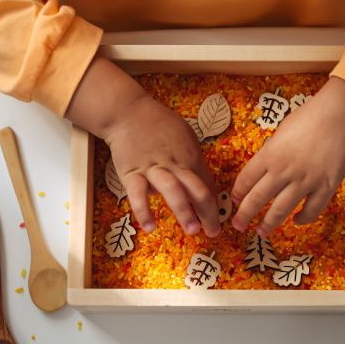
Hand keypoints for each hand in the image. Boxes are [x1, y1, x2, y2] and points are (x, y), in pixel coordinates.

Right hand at [66, 56, 220, 236]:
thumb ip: (193, 160)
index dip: (214, 203)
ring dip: (184, 210)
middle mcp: (175, 163)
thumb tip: (202, 183)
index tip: (216, 221)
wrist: (128, 112)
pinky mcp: (131, 172)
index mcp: (189, 156)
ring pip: (173, 190)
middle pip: (197, 188)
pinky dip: (144, 210)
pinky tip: (149, 227)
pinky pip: (138, 194)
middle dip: (208, 212)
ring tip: (192, 230)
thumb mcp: (185, 136)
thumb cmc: (159, 125)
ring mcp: (153, 168)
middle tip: (213, 231)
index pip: (207, 183)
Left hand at [231, 76, 344, 235]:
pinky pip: (311, 210)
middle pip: (258, 199)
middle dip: (245, 215)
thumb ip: (272, 151)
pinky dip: (302, 219)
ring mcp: (305, 181)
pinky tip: (296, 221)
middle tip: (238, 224)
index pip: (246, 179)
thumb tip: (266, 166)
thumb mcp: (282, 130)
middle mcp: (284, 171)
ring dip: (269, 223)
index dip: (238, 193)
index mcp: (270, 154)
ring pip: (281, 210)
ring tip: (261, 231)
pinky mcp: (326, 187)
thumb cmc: (311, 116)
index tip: (234, 200)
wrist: (342, 115)